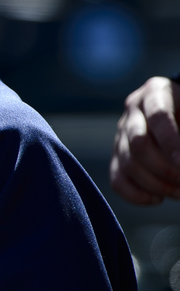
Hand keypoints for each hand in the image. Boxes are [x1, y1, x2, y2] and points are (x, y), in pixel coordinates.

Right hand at [110, 76, 179, 204]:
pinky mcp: (117, 155)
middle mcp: (133, 111)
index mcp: (156, 92)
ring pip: (128, 164)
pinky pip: (117, 180)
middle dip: (164, 168)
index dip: (171, 141)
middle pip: (138, 144)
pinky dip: (135, 194)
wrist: (179, 110)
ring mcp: (121, 133)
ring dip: (155, 185)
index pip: (158, 116)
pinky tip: (158, 198)